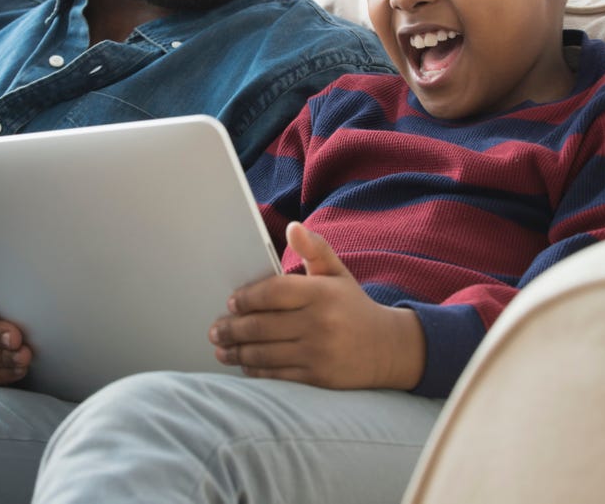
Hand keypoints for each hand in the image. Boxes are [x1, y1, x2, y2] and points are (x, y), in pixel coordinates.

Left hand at [209, 222, 425, 389]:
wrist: (389, 348)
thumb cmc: (353, 306)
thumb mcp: (338, 272)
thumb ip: (314, 248)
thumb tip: (292, 227)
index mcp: (322, 292)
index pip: (274, 292)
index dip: (247, 297)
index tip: (231, 302)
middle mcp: (320, 323)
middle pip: (262, 325)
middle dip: (232, 328)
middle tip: (215, 329)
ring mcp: (319, 352)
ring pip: (265, 352)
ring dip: (237, 351)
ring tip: (222, 348)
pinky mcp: (318, 378)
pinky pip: (278, 374)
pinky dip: (256, 370)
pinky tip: (244, 364)